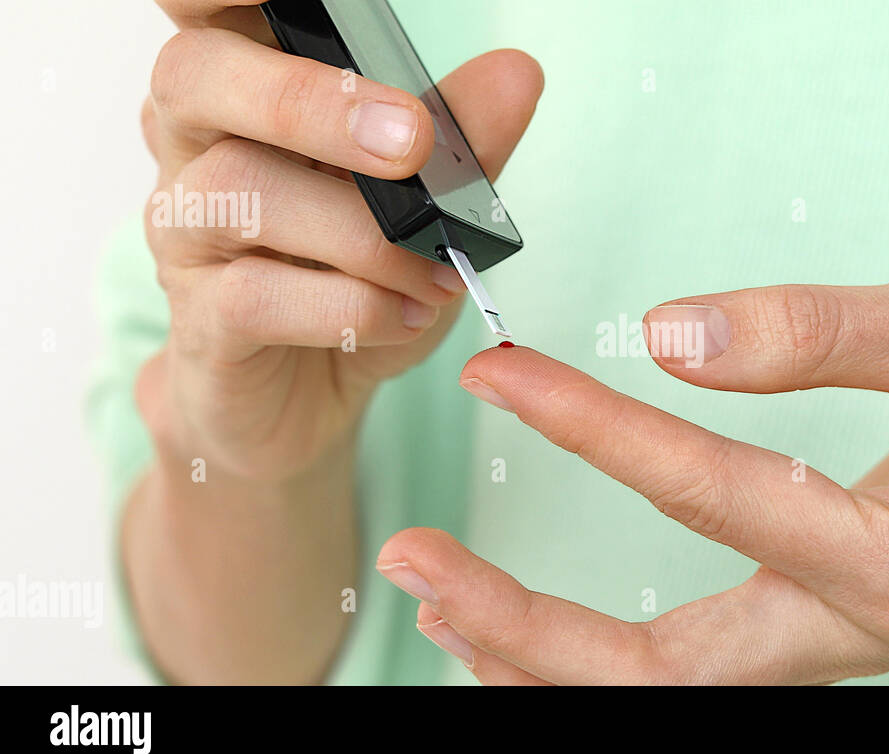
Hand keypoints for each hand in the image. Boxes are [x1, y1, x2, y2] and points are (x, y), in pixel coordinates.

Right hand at [137, 0, 542, 480]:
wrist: (306, 395)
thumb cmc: (354, 278)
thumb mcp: (423, 207)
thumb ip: (461, 140)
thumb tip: (516, 73)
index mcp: (248, 89)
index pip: (205, 9)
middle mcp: (196, 144)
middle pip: (198, 75)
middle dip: (310, 103)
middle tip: (408, 143)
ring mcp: (186, 232)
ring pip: (241, 193)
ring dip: (363, 236)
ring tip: (437, 273)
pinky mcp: (199, 318)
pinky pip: (254, 297)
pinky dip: (349, 306)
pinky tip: (403, 316)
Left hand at [378, 276, 888, 683]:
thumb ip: (816, 331)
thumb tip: (668, 335)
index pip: (715, 495)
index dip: (595, 429)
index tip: (505, 375)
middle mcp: (866, 633)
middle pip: (663, 671)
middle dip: (525, 626)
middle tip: (418, 567)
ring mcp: (844, 644)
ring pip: (671, 689)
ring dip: (547, 657)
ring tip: (443, 604)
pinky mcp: (830, 625)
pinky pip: (697, 669)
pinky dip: (602, 659)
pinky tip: (532, 629)